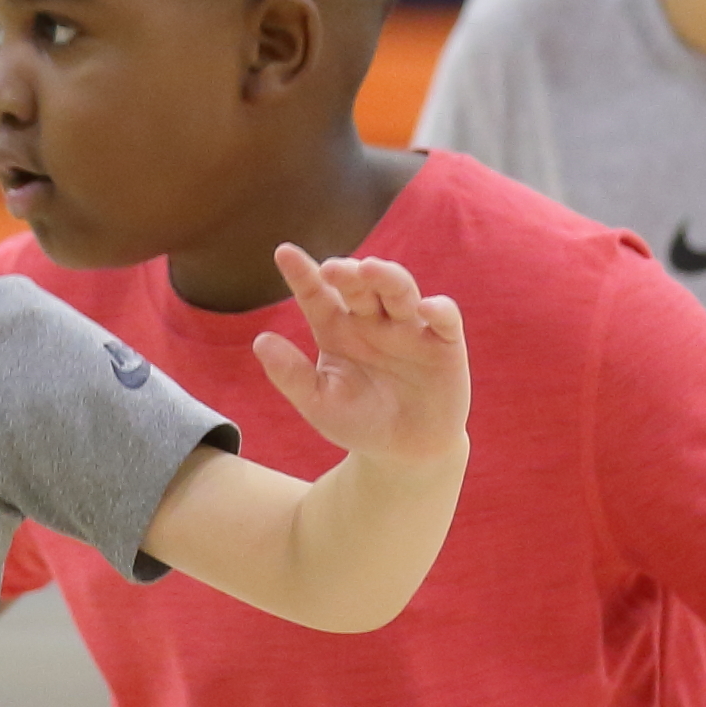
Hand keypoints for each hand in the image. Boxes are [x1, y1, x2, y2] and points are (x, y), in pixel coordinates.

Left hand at [248, 245, 468, 467]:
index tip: (284, 253)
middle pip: (360, 286)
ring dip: (386, 277)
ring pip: (400, 290)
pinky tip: (426, 308)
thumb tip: (260, 341)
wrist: (404, 453)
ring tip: (369, 270)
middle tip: (332, 270)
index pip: (317, 295)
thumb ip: (290, 374)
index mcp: (337, 329)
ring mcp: (409, 328)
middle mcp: (373, 321)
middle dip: (347, 273)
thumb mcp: (318, 403)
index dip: (302, 274)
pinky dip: (439, 309)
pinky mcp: (444, 344)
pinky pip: (445, 320)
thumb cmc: (358, 422)